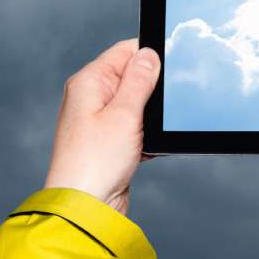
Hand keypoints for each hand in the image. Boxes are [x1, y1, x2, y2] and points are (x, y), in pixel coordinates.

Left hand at [44, 37, 161, 215]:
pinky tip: (146, 149)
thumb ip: (139, 80)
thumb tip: (149, 53)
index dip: (150, 54)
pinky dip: (146, 136)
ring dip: (150, 117)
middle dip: (153, 90)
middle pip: (133, 76)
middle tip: (163, 107)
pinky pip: (136, 128)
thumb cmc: (94, 164)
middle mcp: (91, 97)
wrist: (86, 208)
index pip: (125, 51)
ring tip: (148, 134)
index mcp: (89, 82)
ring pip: (137, 104)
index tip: (172, 64)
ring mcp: (99, 120)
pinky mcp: (109, 142)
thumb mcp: (125, 114)